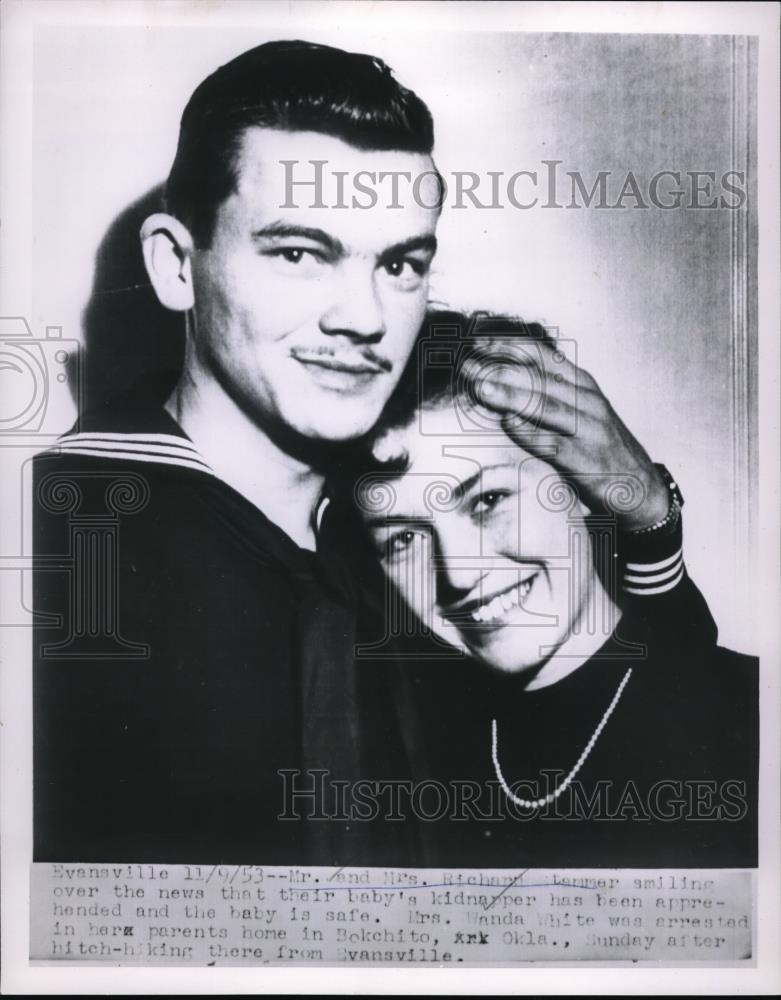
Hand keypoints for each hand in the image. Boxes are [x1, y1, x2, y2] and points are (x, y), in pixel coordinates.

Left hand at [468, 338, 670, 531]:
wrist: (641, 490)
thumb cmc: (603, 450)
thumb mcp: (582, 414)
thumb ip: (552, 397)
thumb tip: (506, 382)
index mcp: (583, 386)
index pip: (543, 357)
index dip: (510, 348)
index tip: (479, 343)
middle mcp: (587, 402)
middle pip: (539, 378)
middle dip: (500, 369)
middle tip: (468, 365)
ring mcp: (588, 429)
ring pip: (545, 405)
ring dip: (511, 395)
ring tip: (482, 387)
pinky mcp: (586, 459)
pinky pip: (553, 442)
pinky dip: (529, 432)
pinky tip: (508, 424)